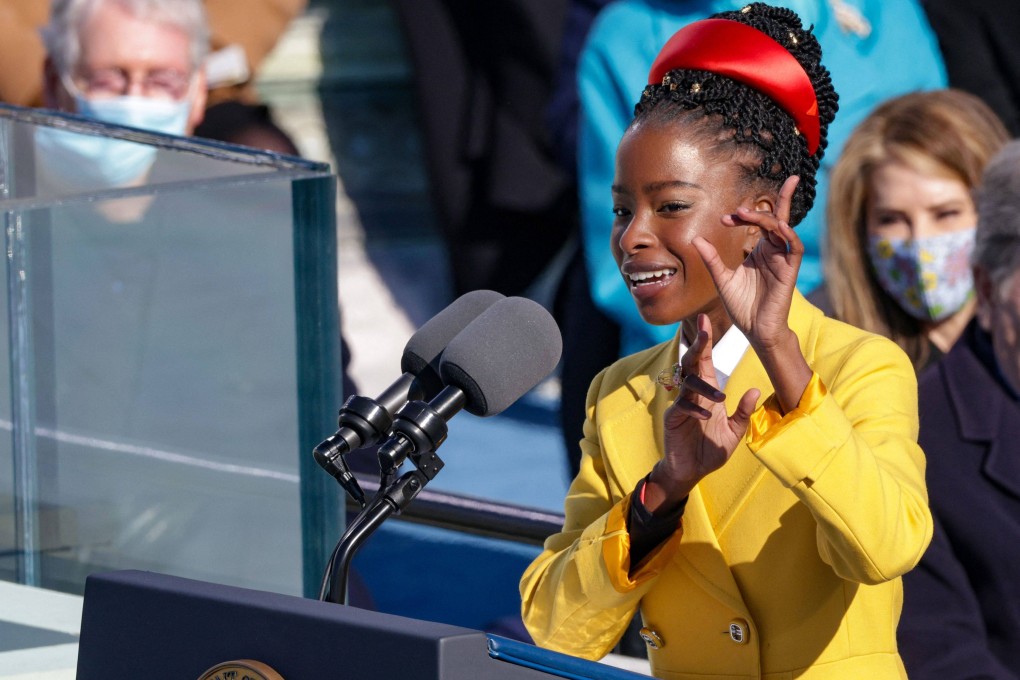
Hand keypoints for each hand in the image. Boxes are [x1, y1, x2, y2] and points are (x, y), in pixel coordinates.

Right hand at [645, 314, 759, 512]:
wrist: (691, 472)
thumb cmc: (711, 449)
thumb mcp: (735, 432)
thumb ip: (743, 412)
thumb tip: (754, 390)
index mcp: (707, 393)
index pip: (705, 361)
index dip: (705, 341)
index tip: (706, 319)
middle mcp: (692, 394)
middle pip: (692, 363)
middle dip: (698, 345)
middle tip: (703, 328)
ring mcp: (680, 405)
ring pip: (687, 384)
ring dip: (703, 388)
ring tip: (719, 399)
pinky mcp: (672, 419)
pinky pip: (681, 407)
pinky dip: (694, 409)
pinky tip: (706, 415)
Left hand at [692, 175, 801, 351]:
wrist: (754, 330)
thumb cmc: (742, 306)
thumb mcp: (722, 279)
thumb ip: (712, 259)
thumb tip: (696, 239)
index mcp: (760, 251)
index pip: (758, 222)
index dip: (743, 216)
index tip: (724, 219)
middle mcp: (774, 251)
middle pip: (779, 218)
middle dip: (779, 198)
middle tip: (742, 205)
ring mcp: (782, 260)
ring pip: (783, 229)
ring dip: (768, 217)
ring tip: (747, 213)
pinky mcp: (789, 271)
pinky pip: (794, 248)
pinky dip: (788, 235)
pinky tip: (778, 226)